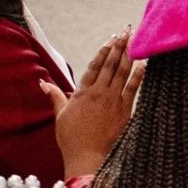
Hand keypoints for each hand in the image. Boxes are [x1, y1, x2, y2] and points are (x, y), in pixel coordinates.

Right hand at [41, 25, 145, 178]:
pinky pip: (133, 87)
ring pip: (122, 72)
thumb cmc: (72, 138)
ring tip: (135, 40)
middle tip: (126, 31)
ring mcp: (113, 99)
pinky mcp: (125, 109)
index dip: (103, 51)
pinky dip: (139, 74)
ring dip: (129, 55)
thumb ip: (55, 96)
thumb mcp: (60, 115)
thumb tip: (43, 82)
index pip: (94, 66)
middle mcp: (98, 92)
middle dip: (119, 46)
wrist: (87, 155)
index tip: (111, 39)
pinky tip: (145, 62)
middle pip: (110, 64)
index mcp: (82, 92)